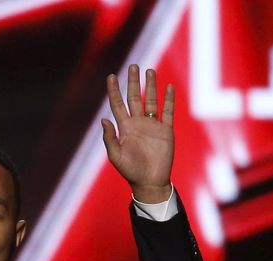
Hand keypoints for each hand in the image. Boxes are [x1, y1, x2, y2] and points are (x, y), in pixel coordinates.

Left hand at [101, 64, 173, 202]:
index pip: (117, 105)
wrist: (150, 182)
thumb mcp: (116, 156)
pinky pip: (167, 111)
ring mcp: (152, 126)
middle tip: (133, 66)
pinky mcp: (166, 130)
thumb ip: (109, 138)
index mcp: (125, 128)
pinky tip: (168, 87)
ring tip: (149, 71)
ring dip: (150, 86)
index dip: (114, 91)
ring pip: (151, 101)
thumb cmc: (131, 171)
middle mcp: (138, 124)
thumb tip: (104, 119)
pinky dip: (168, 99)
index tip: (111, 76)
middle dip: (133, 82)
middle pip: (134, 98)